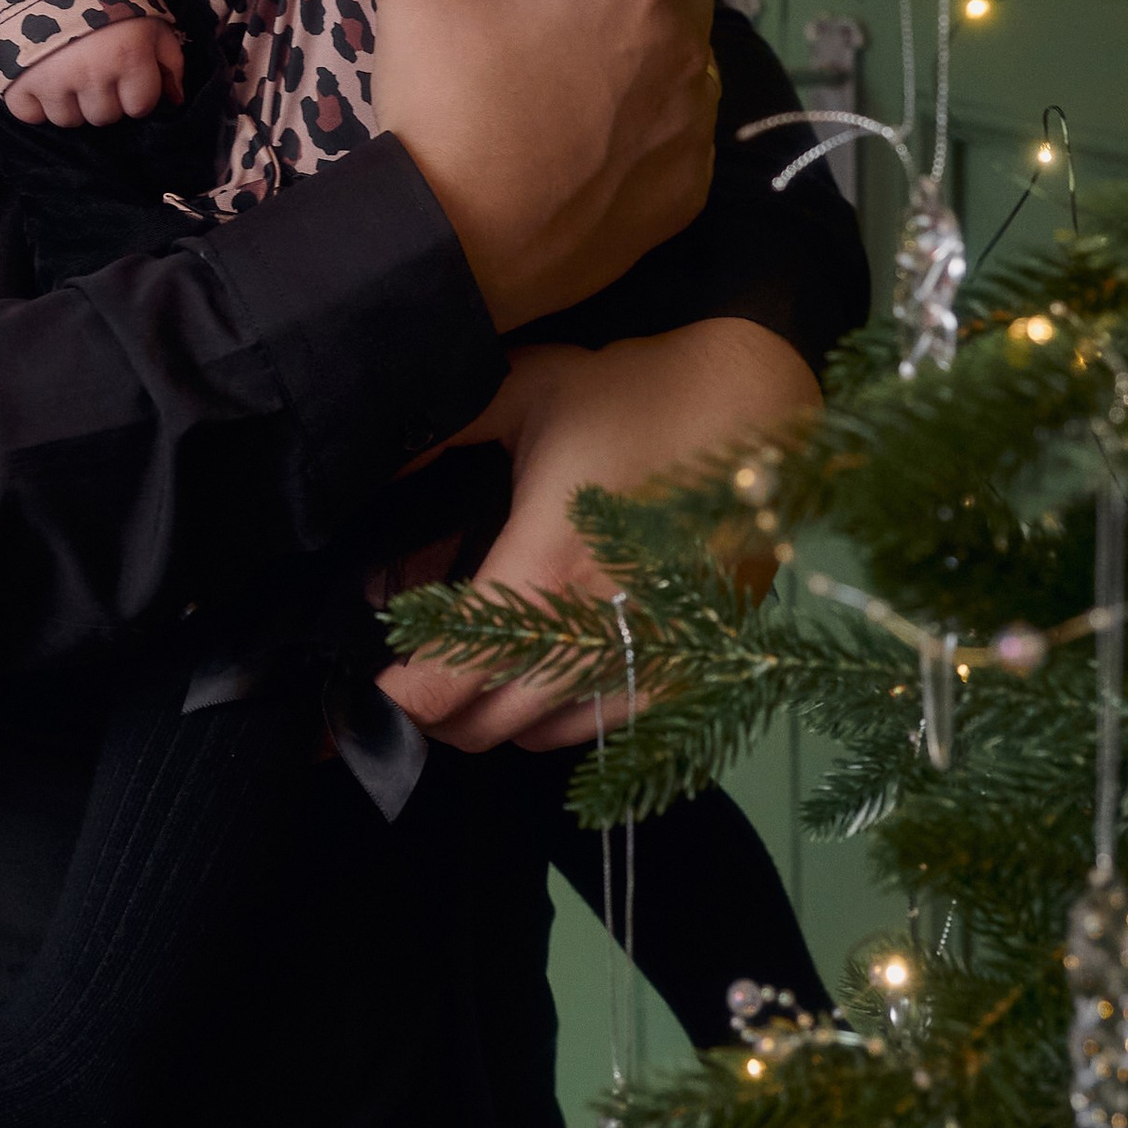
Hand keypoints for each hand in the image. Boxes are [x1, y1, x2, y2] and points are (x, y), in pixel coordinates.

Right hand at [1, 13, 185, 126]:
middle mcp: (91, 74)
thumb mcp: (151, 18)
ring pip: (69, 120)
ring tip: (68, 71)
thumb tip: (175, 100)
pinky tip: (41, 79)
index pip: (140, 107)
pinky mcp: (17, 81)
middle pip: (104, 117)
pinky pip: (29, 115)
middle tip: (95, 68)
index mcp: (128, 57)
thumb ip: (170, 61)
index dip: (136, 91)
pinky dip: (34, 104)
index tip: (126, 72)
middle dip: (104, 97)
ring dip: (71, 102)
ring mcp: (51, 81)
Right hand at [319, 0, 720, 329]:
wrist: (451, 257)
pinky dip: (644, 129)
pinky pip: (678, 140)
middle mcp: (695, 52)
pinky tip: (589, 128)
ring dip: (643, 53)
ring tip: (571, 54)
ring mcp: (694, 132)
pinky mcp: (683, 198)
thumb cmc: (447, 108)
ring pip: (683, 62)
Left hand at [377, 320, 819, 753]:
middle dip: (430, 708)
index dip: (393, 697)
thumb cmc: (638, 393)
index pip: (442, 682)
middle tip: (408, 663)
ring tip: (468, 663)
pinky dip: (553, 718)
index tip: (365, 678)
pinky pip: (599, 732)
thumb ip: (440, 432)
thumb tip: (371, 471)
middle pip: (481, 726)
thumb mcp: (525, 388)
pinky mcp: (689, 671)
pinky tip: (540, 669)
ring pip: (536, 738)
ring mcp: (648, 664)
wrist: (761, 409)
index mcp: (543, 568)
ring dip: (490, 715)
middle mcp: (596, 636)